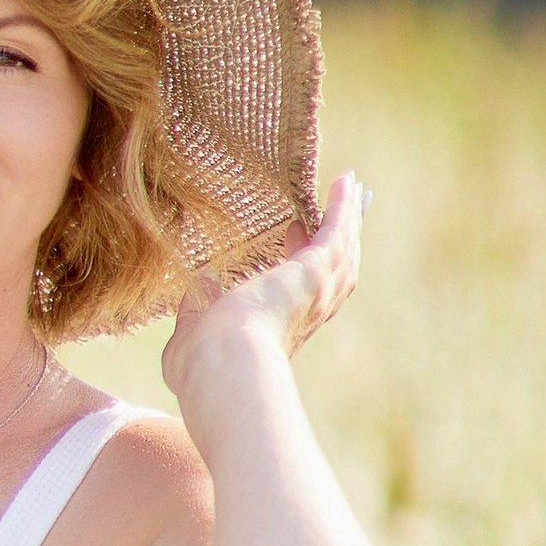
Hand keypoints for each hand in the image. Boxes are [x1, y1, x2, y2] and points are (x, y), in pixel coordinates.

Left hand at [159, 170, 366, 407]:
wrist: (223, 362)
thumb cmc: (204, 361)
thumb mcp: (195, 330)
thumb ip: (197, 308)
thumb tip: (202, 283)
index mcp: (280, 328)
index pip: (300, 290)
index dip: (298, 259)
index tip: (291, 231)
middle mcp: (307, 314)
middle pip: (335, 269)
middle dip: (341, 237)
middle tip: (345, 206)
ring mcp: (317, 294)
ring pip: (343, 250)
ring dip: (349, 218)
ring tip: (351, 188)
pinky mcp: (316, 273)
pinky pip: (336, 233)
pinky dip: (342, 208)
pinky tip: (342, 183)